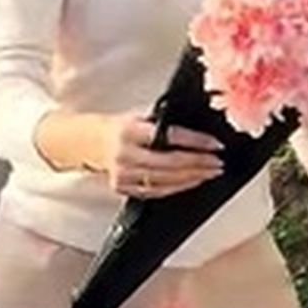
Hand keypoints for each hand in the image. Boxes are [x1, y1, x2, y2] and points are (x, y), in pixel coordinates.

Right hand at [92, 113, 222, 198]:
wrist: (90, 143)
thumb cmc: (120, 127)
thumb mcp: (139, 115)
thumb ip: (164, 120)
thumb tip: (201, 126)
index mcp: (130, 130)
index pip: (170, 136)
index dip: (196, 141)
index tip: (215, 144)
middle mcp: (125, 153)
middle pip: (170, 162)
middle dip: (199, 163)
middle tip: (218, 163)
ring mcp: (123, 174)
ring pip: (166, 180)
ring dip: (193, 177)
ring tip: (211, 173)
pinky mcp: (123, 188)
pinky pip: (156, 191)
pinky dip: (178, 187)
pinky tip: (192, 182)